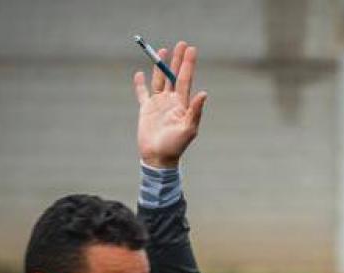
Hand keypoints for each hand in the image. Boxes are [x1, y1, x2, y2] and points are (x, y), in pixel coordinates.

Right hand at [133, 41, 207, 168]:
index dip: (188, 64)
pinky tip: (140, 74)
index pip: (185, 79)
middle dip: (177, 60)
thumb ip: (195, 111)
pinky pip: (142, 94)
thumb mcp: (188, 129)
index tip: (191, 49)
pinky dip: (140, 84)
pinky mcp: (146, 110)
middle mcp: (171, 101)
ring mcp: (159, 104)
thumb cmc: (176, 146)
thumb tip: (203, 93)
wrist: (158, 158)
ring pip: (159, 80)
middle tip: (182, 43)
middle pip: (174, 76)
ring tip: (163, 50)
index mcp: (182, 104)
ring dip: (160, 66)